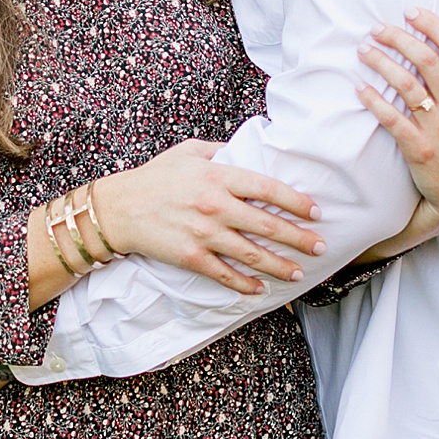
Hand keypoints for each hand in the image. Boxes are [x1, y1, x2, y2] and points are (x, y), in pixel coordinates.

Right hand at [93, 143, 324, 295]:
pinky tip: (260, 289)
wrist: (119, 208)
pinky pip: (225, 275)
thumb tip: (247, 149)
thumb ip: (221, 150)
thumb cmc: (155, 177)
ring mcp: (204, 234)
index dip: (296, 202)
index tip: (315, 212)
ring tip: (298, 272)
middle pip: (267, 225)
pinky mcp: (191, 257)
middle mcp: (215, 206)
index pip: (268, 189)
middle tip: (319, 246)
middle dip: (298, 238)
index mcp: (218, 176)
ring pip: (252, 255)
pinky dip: (245, 284)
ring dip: (279, 266)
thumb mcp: (189, 151)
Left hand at [355, 9, 438, 253]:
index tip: (411, 11)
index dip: (433, 25)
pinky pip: (393, 121)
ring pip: (407, 87)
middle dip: (399, 38)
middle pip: (427, 62)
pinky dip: (375, 102)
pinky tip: (360, 88)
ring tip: (364, 50)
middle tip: (376, 27)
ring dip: (382, 64)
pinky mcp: (420, 150)